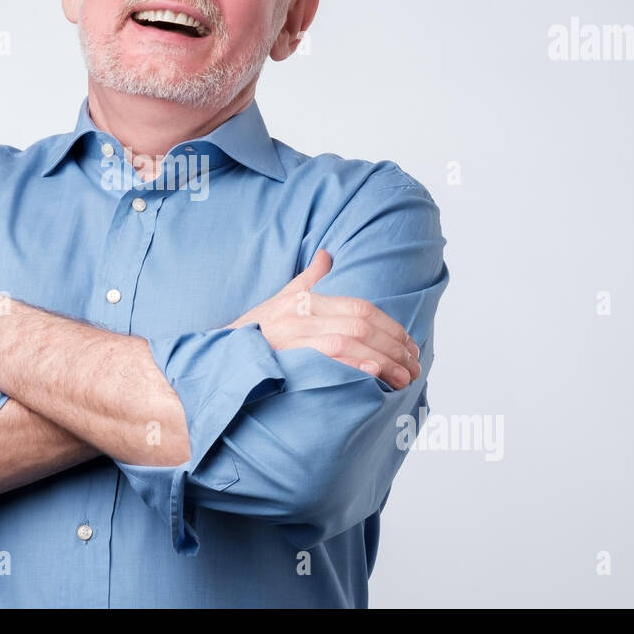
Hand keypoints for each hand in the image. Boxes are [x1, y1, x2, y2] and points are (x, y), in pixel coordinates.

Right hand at [226, 249, 421, 389]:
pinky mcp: (286, 358)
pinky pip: (328, 361)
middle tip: (414, 367)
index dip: (391, 327)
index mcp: (306, 299)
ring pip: (350, 342)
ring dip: (383, 361)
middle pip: (361, 325)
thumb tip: (328, 255)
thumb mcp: (280, 299)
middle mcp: (301, 314)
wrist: (219, 358)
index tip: (410, 345)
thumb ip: (308, 279)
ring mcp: (293, 336)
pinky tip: (374, 377)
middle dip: (394, 347)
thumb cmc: (252, 332)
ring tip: (404, 379)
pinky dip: (354, 367)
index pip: (361, 308)